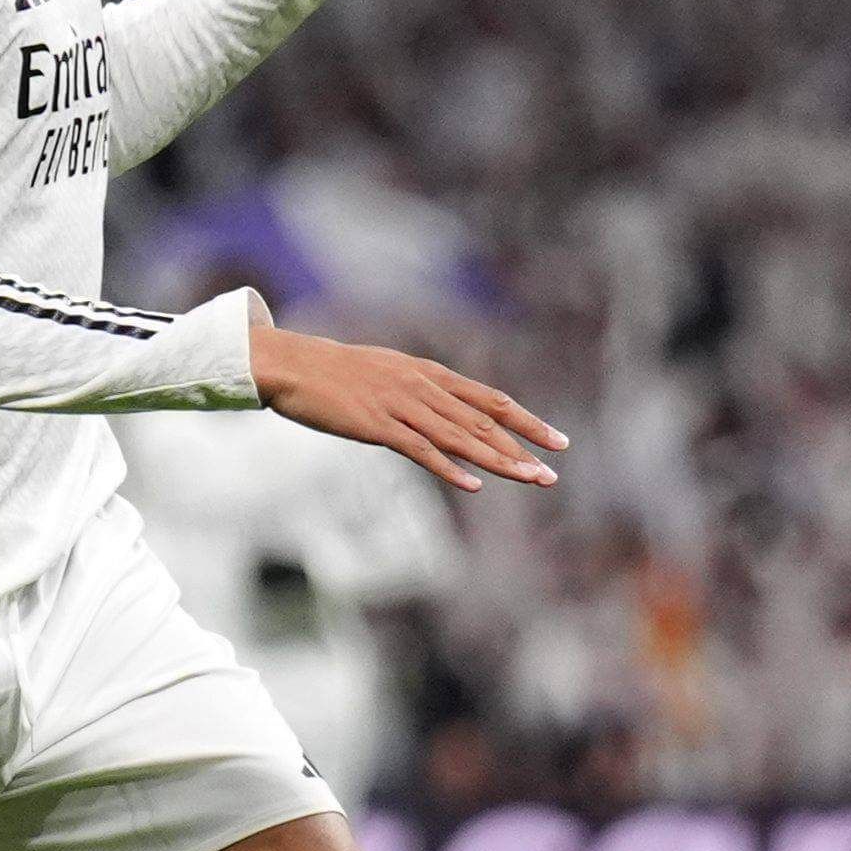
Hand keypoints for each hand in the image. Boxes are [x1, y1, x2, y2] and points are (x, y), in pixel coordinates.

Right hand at [250, 322, 563, 493]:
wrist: (294, 366)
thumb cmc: (336, 373)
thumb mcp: (388, 374)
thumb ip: (418, 391)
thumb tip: (440, 409)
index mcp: (430, 374)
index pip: (491, 400)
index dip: (526, 421)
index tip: (556, 440)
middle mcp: (424, 388)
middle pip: (484, 422)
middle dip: (523, 448)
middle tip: (552, 473)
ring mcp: (402, 406)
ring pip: (461, 438)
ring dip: (498, 461)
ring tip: (529, 480)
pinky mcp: (379, 426)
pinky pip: (421, 450)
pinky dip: (449, 468)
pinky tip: (474, 484)